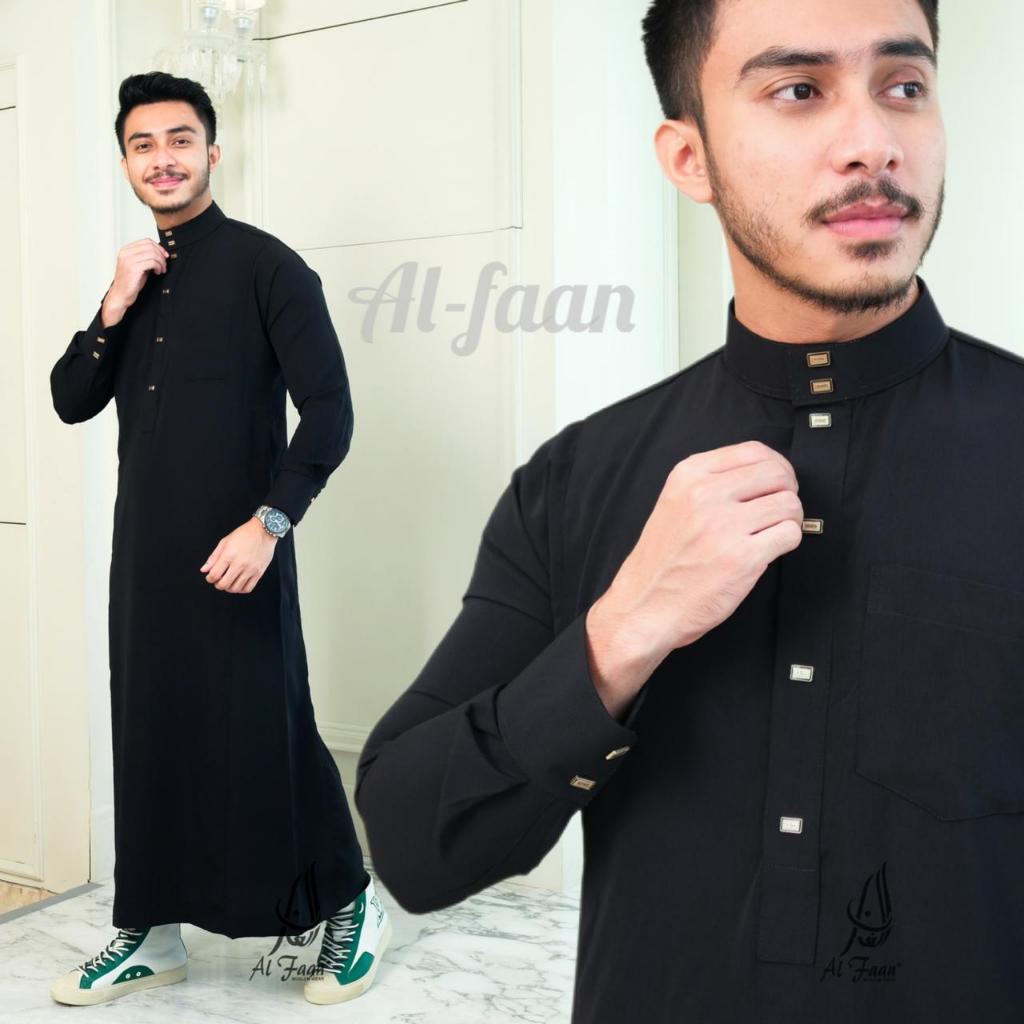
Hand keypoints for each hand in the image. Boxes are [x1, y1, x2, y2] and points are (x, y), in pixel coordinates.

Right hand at [101, 239, 169, 327]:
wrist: (121, 294)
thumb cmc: (130, 282)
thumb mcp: (138, 265)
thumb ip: (145, 257)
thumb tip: (161, 253)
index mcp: (126, 250)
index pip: (146, 241)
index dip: (158, 247)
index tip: (164, 255)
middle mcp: (126, 253)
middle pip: (150, 246)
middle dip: (161, 255)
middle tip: (164, 264)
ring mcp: (128, 260)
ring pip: (152, 254)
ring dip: (161, 262)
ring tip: (161, 270)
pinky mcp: (133, 268)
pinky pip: (152, 262)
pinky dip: (158, 267)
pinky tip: (157, 272)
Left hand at [200, 518, 277, 593]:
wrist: (264, 531)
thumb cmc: (245, 534)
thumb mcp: (225, 542)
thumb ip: (213, 557)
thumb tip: (204, 569)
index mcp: (229, 555)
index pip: (214, 574)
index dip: (209, 578)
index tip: (210, 577)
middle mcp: (240, 563)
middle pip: (224, 584)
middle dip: (217, 585)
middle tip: (218, 580)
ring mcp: (250, 569)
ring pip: (236, 588)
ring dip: (229, 588)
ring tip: (228, 582)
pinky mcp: (259, 572)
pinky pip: (248, 588)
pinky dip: (241, 589)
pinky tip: (239, 584)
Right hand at [585, 440, 803, 716]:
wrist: (645, 606)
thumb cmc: (662, 562)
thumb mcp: (676, 503)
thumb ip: (713, 483)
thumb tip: (766, 474)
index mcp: (688, 476)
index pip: (754, 451)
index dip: (775, 466)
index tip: (775, 482)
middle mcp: (705, 495)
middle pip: (778, 474)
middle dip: (787, 491)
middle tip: (779, 509)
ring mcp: (724, 525)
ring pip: (789, 504)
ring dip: (789, 520)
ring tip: (771, 532)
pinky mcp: (742, 557)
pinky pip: (790, 535)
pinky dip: (787, 542)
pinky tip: (769, 550)